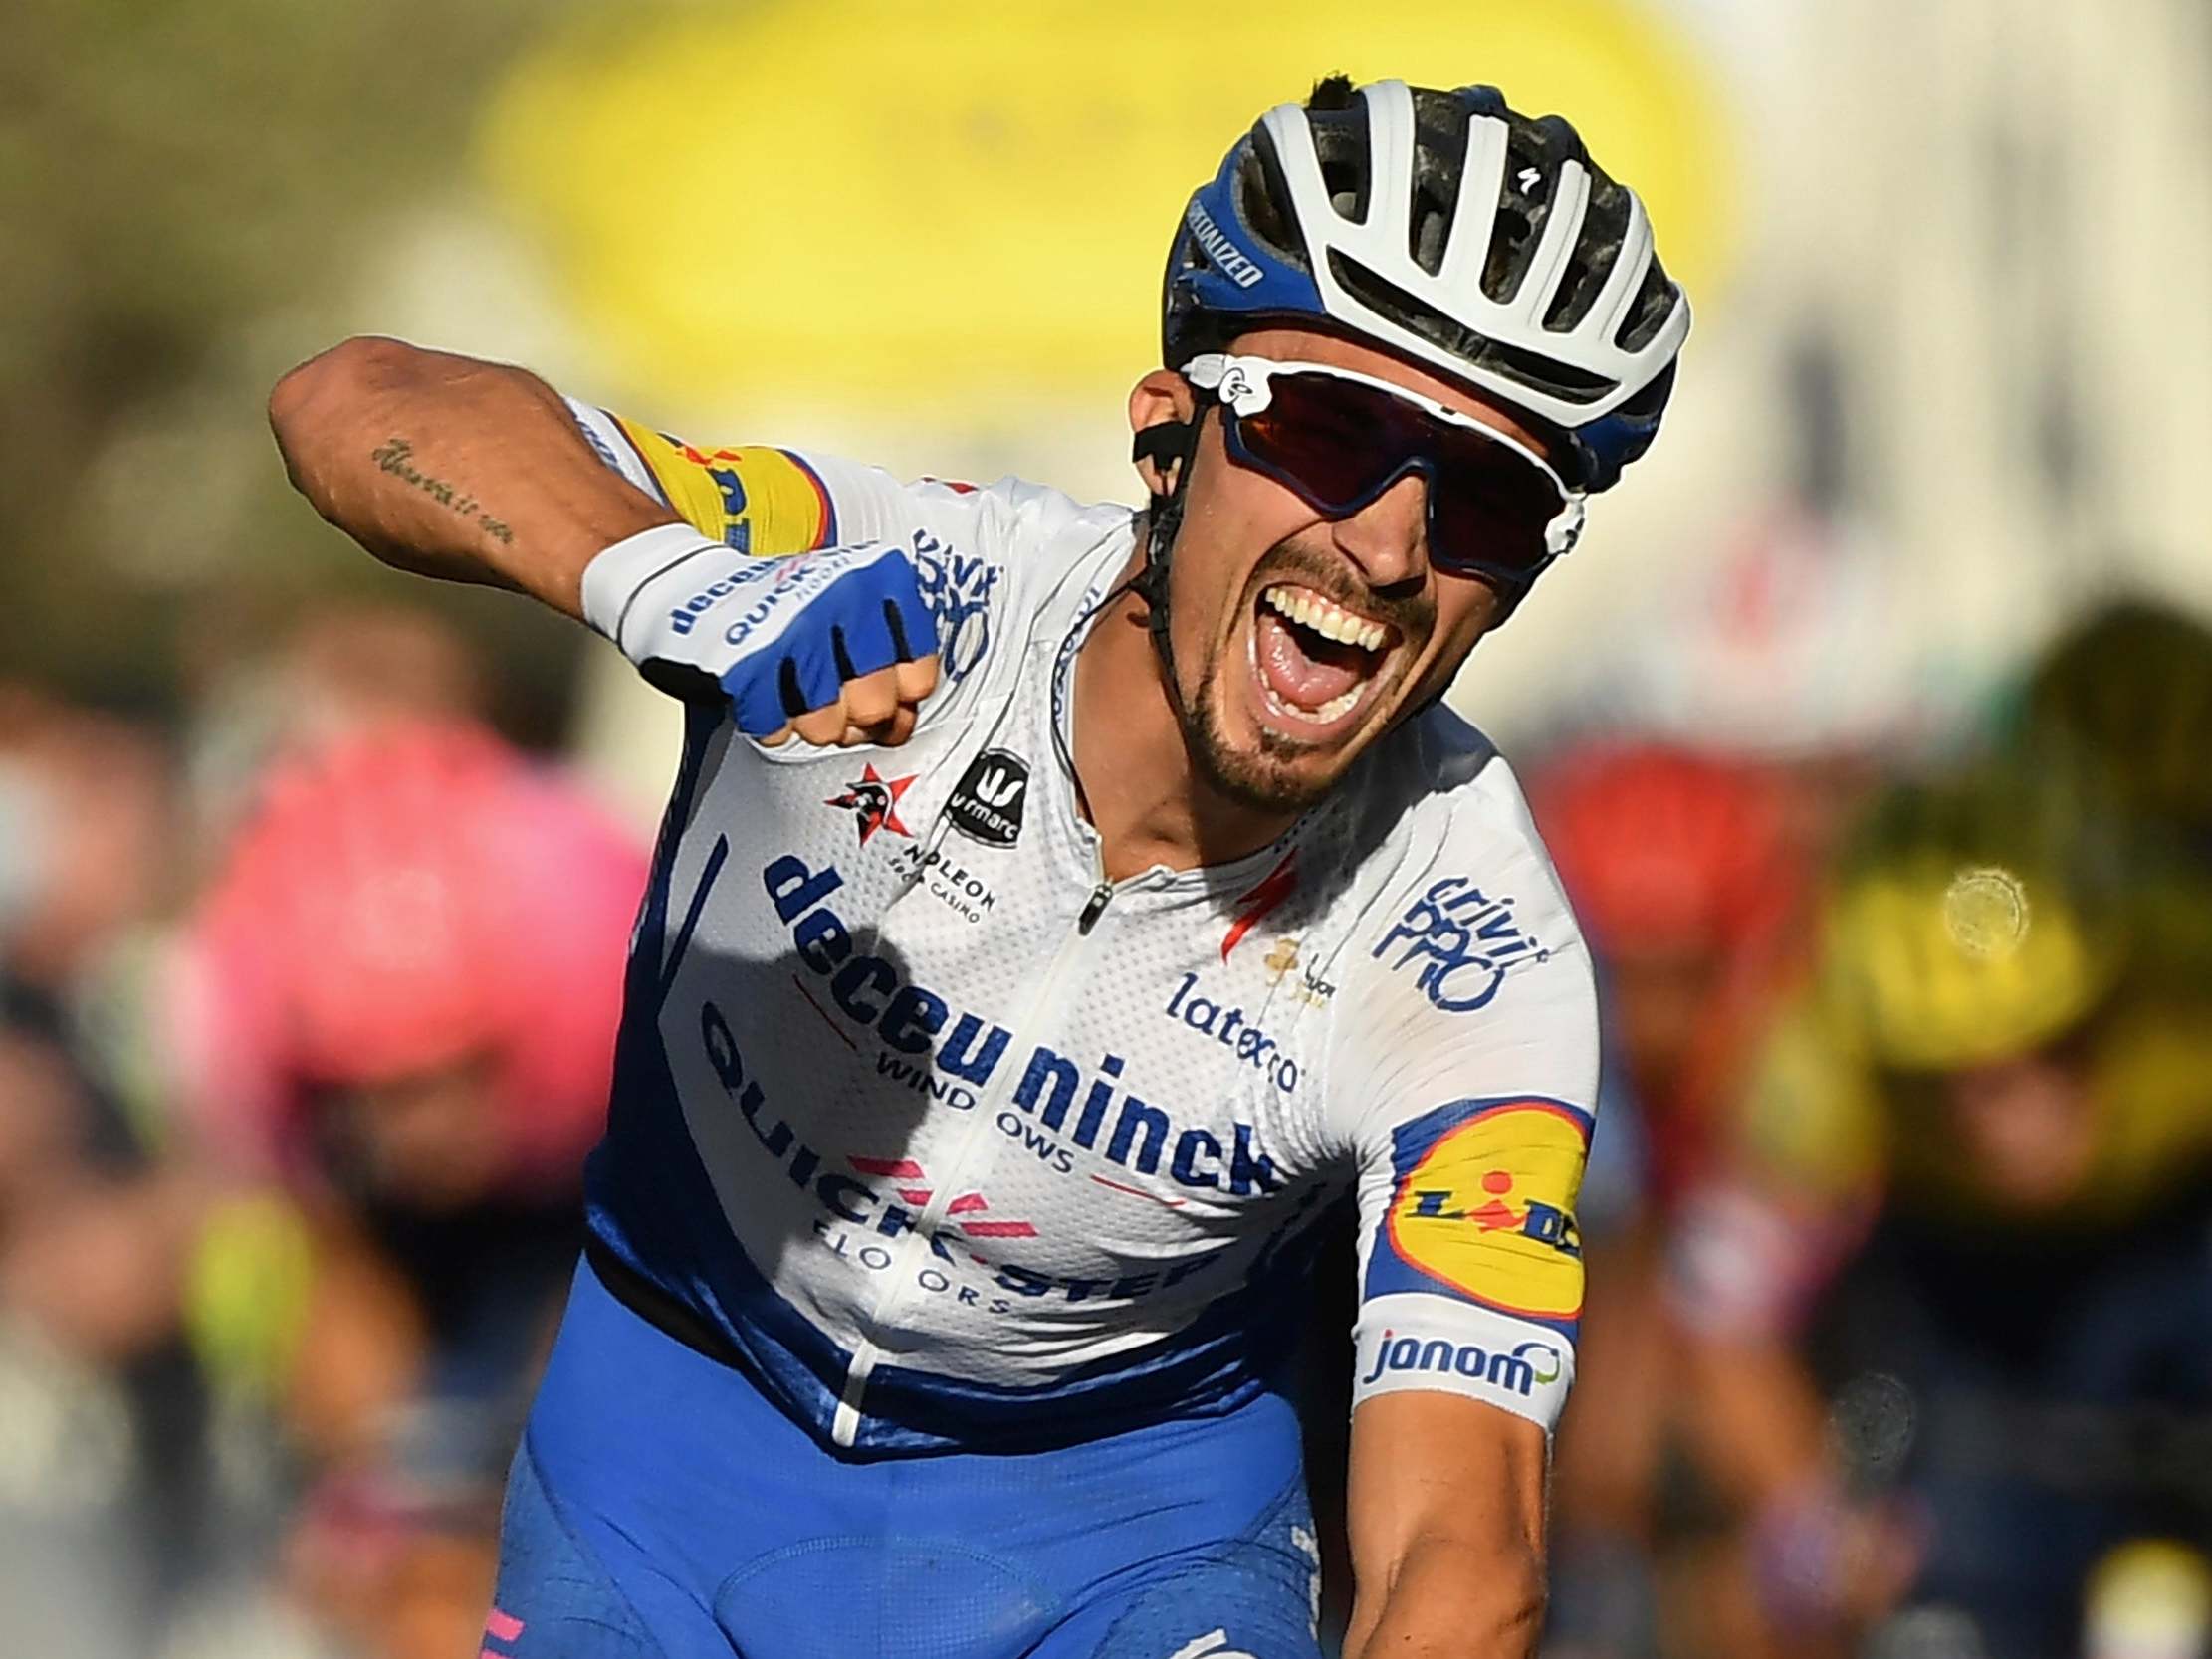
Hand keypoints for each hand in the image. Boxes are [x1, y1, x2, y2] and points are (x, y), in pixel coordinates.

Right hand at [581, 525, 939, 744]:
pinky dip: (769, 721)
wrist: (686, 583)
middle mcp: (840, 596)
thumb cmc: (776, 607)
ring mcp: (794, 629)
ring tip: (793, 693)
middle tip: (830, 700)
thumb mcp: (844, 614)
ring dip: (810, 722)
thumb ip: (885, 664)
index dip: (900, 699)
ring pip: (829, 723)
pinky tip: (763, 694)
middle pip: (875, 706)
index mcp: (874, 578)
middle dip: (853, 719)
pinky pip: (777, 726)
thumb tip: (901, 725)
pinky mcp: (748, 662)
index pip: (920, 673)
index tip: (882, 692)